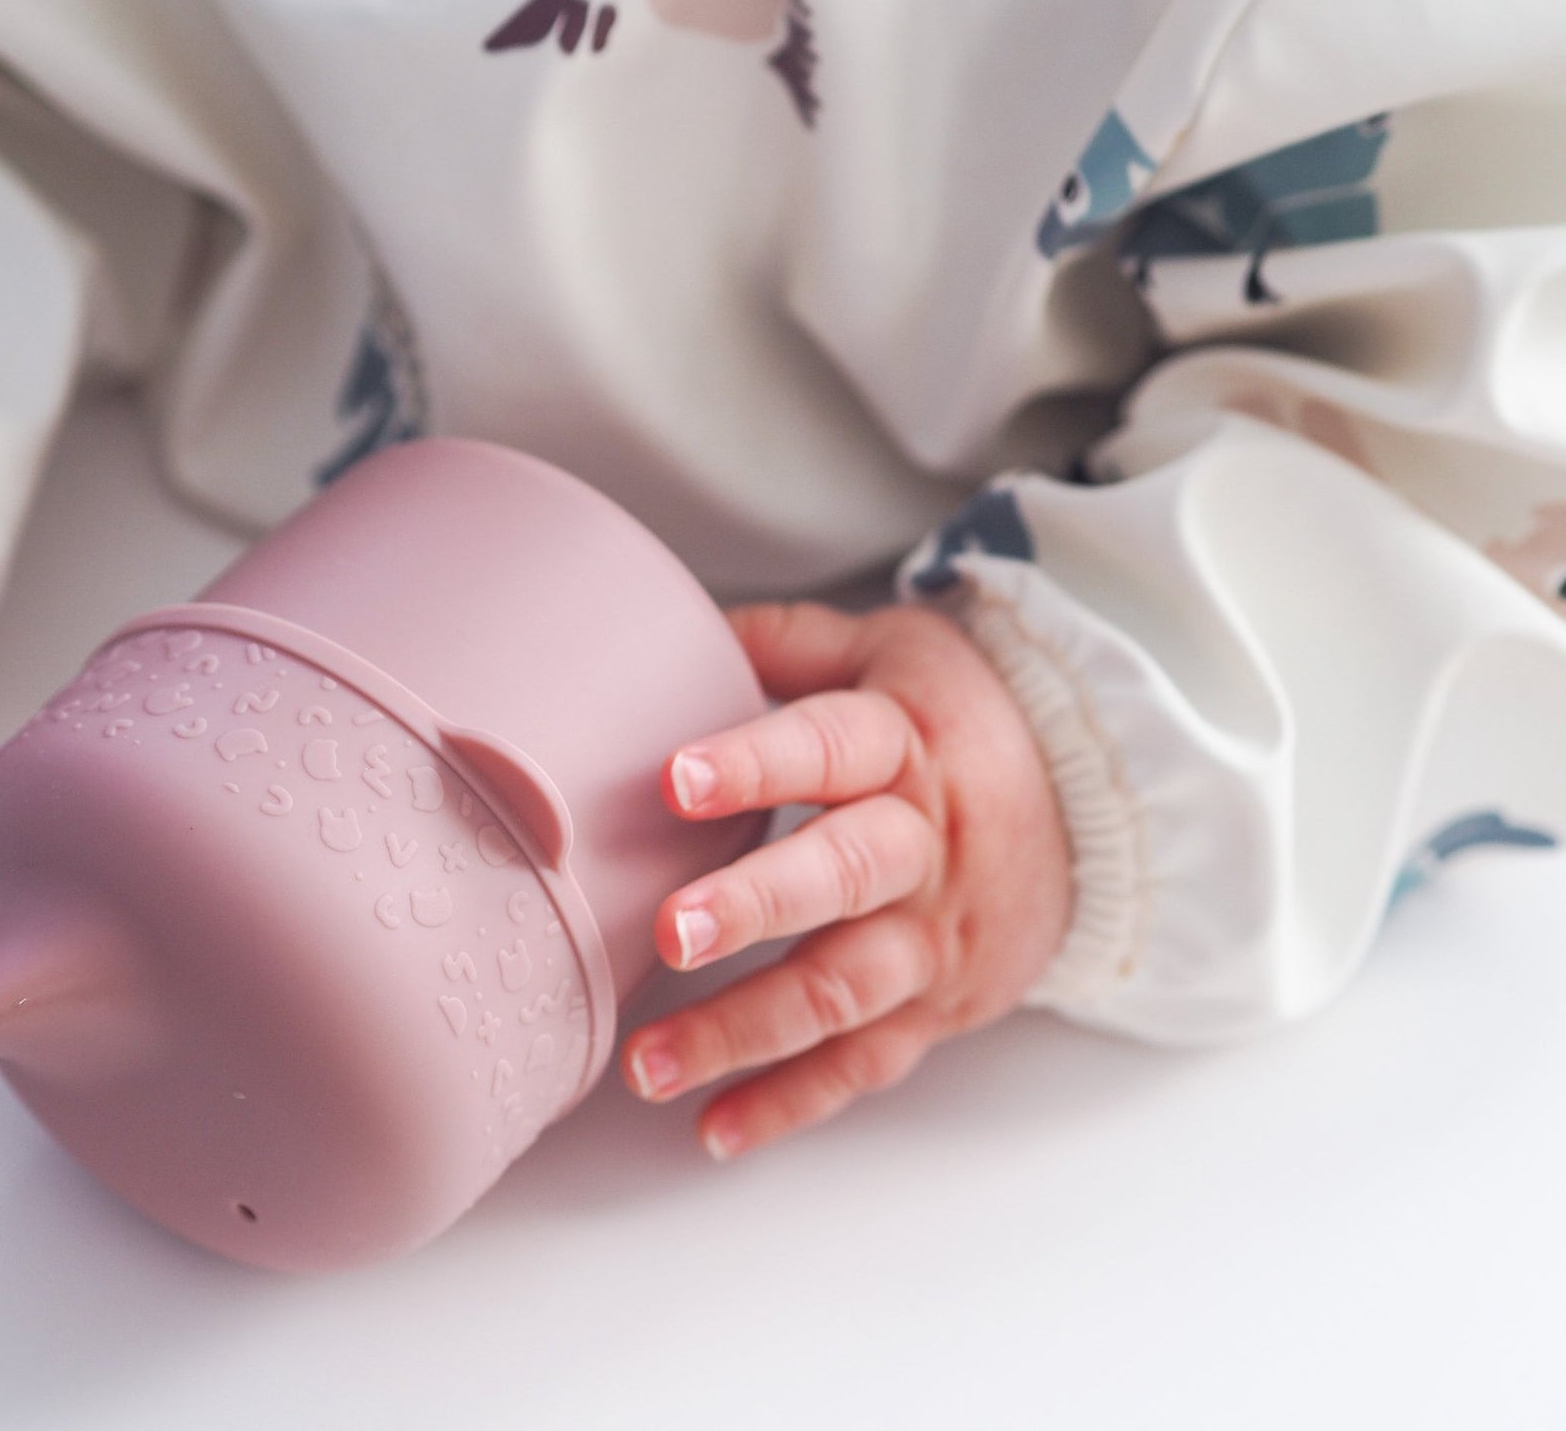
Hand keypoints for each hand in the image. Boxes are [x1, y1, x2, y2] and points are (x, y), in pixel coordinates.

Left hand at [621, 601, 1071, 1158]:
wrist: (1103, 803)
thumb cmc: (963, 718)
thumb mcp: (891, 651)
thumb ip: (782, 643)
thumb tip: (666, 624)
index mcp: (904, 744)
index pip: (828, 748)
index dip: (754, 763)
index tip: (675, 779)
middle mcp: (923, 844)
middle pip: (841, 877)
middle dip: (753, 909)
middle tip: (667, 935)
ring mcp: (933, 934)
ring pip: (843, 989)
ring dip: (744, 1031)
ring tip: (650, 1063)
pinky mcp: (939, 1003)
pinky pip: (866, 1062)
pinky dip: (792, 1103)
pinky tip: (715, 1130)